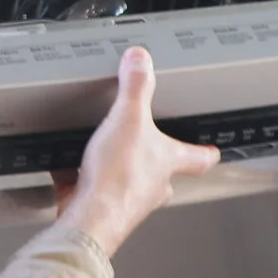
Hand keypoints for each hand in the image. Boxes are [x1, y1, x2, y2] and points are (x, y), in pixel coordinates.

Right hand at [54, 46, 218, 257]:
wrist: (89, 217)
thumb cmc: (118, 177)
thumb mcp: (129, 117)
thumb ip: (136, 86)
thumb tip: (141, 60)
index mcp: (167, 162)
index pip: (198, 158)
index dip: (207, 153)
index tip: (213, 152)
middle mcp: (151, 185)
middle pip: (162, 173)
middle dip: (155, 162)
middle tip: (149, 148)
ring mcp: (124, 199)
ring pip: (127, 183)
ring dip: (116, 169)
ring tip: (98, 150)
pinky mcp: (96, 206)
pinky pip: (89, 187)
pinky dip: (78, 177)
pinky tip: (64, 166)